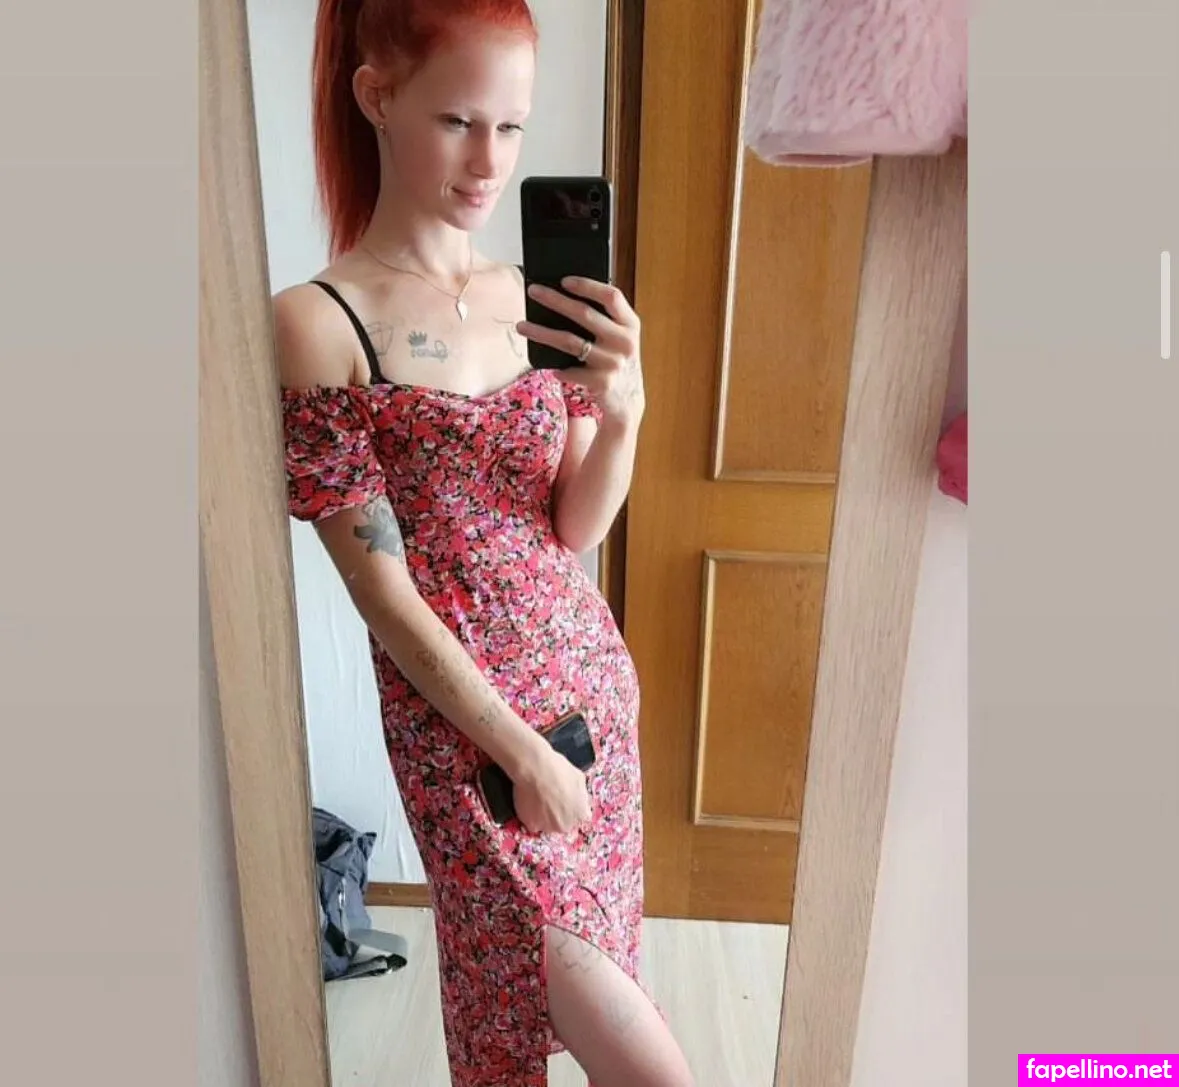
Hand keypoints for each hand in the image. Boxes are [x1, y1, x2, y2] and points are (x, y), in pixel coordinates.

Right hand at [509, 742, 591, 834]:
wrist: (535, 769)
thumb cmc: (558, 770)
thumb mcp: (579, 778)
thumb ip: (581, 794)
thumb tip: (579, 799)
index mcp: (581, 814)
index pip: (579, 816)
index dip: (572, 807)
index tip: (565, 800)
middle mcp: (566, 825)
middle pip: (564, 823)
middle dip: (559, 814)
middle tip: (551, 798)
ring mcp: (548, 827)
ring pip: (547, 825)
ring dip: (545, 816)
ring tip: (539, 799)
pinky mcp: (532, 826)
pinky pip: (533, 823)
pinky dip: (531, 815)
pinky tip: (530, 801)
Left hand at [516, 277, 645, 428]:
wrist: (627, 401)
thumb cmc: (615, 360)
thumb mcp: (619, 338)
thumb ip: (604, 319)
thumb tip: (562, 296)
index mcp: (631, 325)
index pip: (611, 296)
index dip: (588, 285)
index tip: (563, 280)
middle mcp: (625, 342)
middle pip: (585, 314)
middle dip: (555, 300)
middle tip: (533, 290)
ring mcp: (613, 363)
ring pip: (569, 342)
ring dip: (541, 333)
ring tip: (521, 326)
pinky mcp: (601, 383)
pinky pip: (569, 370)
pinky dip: (556, 367)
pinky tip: (548, 366)